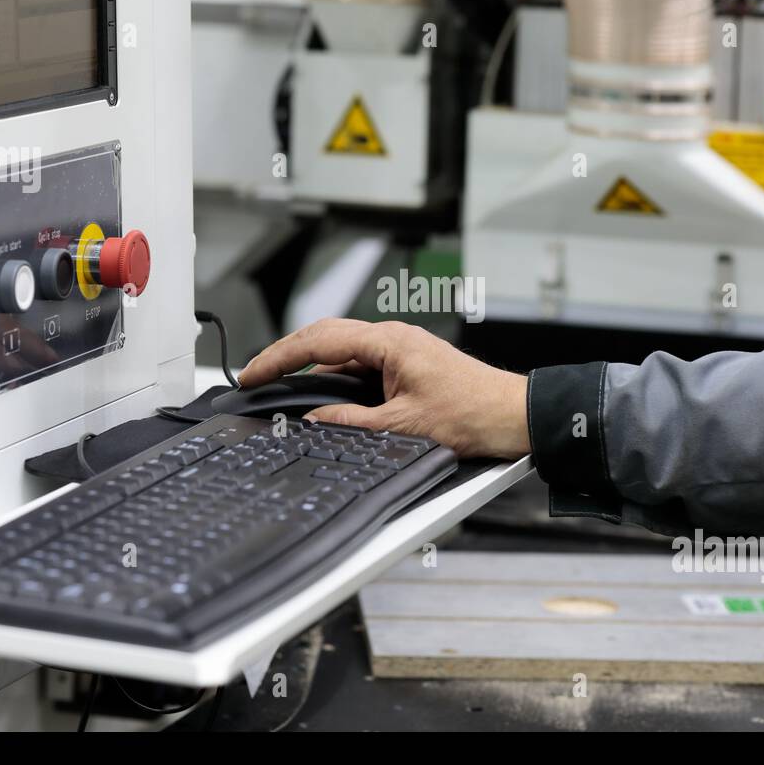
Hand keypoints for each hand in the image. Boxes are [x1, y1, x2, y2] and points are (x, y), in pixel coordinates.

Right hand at [238, 319, 530, 458]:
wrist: (511, 417)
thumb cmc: (471, 414)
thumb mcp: (402, 426)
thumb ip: (351, 422)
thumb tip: (313, 422)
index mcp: (388, 342)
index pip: (318, 342)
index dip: (278, 358)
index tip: (251, 374)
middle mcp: (392, 338)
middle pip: (324, 339)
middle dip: (286, 357)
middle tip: (255, 378)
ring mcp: (400, 350)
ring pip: (342, 354)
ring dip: (312, 371)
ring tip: (280, 390)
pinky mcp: (407, 365)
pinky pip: (361, 366)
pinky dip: (336, 381)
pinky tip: (323, 401)